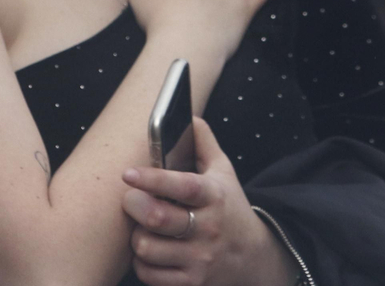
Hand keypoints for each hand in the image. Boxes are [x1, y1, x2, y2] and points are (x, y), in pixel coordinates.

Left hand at [122, 118, 300, 285]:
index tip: (129, 173)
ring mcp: (199, 259)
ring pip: (147, 247)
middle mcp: (208, 229)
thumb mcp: (224, 173)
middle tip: (129, 198)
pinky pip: (149, 273)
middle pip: (157, 218)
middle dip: (133, 205)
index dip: (153, 179)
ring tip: (141, 226)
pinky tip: (149, 250)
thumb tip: (189, 115)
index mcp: (214, 196)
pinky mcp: (190, 283)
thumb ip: (204, 143)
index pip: (183, 186)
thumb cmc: (230, 208)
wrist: (254, 258)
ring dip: (136, 235)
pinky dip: (141, 261)